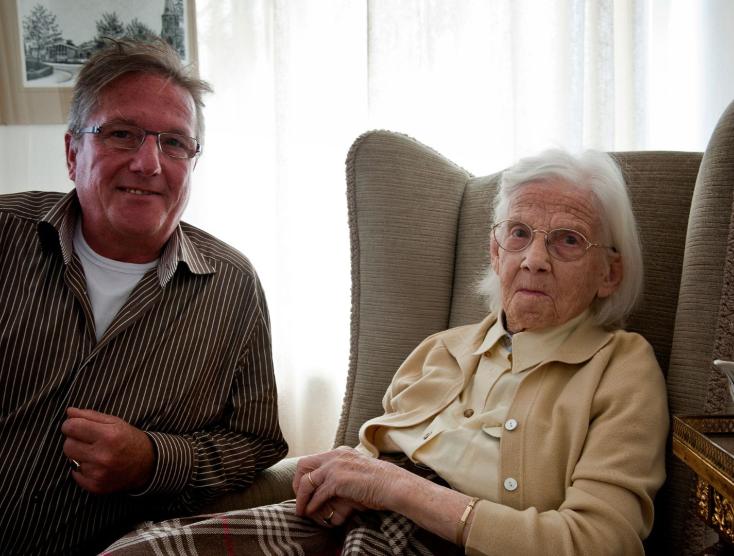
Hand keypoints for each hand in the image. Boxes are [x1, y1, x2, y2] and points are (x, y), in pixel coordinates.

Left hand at [61, 407, 154, 493]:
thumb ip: (90, 416)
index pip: (72, 427)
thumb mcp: (115, 422)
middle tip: (89, 440)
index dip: (70, 424)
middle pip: (68, 445)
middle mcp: (103, 456)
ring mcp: (98, 473)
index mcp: (109, 436)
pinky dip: (82, 468)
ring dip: (79, 454)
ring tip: (95, 453)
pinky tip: (96, 465)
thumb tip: (69, 411)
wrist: (147, 465)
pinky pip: (75, 473)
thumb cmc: (129, 439)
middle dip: (75, 440)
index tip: (76, 425)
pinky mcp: (95, 486)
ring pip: (70, 459)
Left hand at [293, 447, 407, 522]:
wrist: (393, 484)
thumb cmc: (380, 482)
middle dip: (297, 483)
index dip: (304, 475)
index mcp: (340, 452)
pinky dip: (312, 505)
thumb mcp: (357, 471)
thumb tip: (328, 488)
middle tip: (299, 498)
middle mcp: (335, 455)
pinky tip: (311, 512)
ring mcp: (335, 466)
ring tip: (301, 510)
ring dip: (301, 498)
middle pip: (303, 464)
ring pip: (306, 481)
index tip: (304, 490)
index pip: (312, 459)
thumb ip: (342, 473)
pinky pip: (317, 494)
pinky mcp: (337, 480)